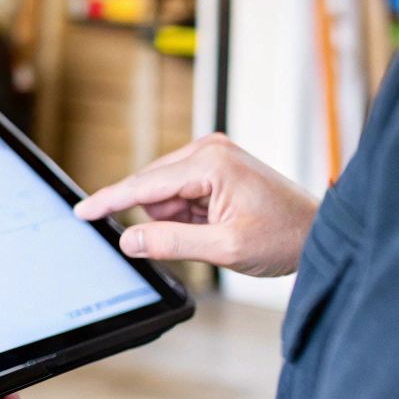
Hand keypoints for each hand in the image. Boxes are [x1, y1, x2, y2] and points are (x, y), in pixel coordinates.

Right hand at [74, 133, 317, 277]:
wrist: (317, 232)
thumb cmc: (283, 236)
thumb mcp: (225, 248)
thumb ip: (173, 243)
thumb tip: (131, 240)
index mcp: (210, 162)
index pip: (144, 184)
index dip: (109, 200)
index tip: (80, 211)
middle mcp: (208, 149)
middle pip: (151, 188)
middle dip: (164, 219)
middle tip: (203, 238)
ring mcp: (211, 155)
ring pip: (163, 194)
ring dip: (177, 218)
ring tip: (214, 231)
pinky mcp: (214, 165)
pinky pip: (178, 193)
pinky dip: (187, 214)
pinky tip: (214, 222)